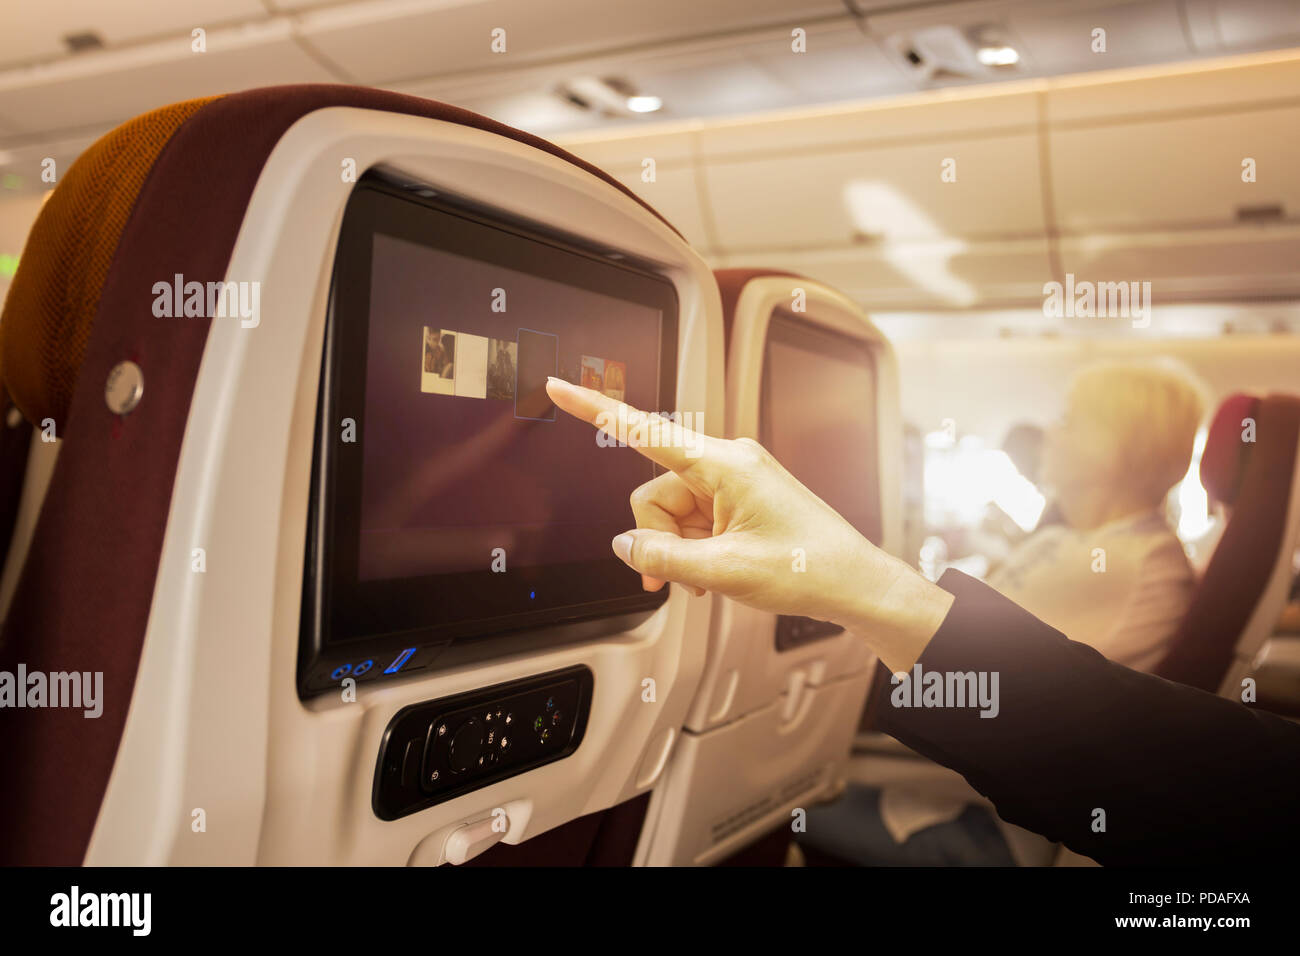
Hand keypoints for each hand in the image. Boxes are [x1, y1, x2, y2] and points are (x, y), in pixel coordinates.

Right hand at [544, 377, 953, 670]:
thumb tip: (625, 544)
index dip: (595, 409)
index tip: (560, 387)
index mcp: (726, 464)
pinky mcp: (741, 497)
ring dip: (678, 549)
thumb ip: (663, 555)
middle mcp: (728, 462)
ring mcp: (735, 479)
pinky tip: (713, 571)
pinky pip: (696, 517)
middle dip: (657, 537)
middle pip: (656, 492)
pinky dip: (695, 547)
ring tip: (706, 579)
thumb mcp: (724, 571)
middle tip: (675, 577)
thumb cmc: (810, 568)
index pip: (645, 431)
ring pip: (673, 510)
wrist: (854, 583)